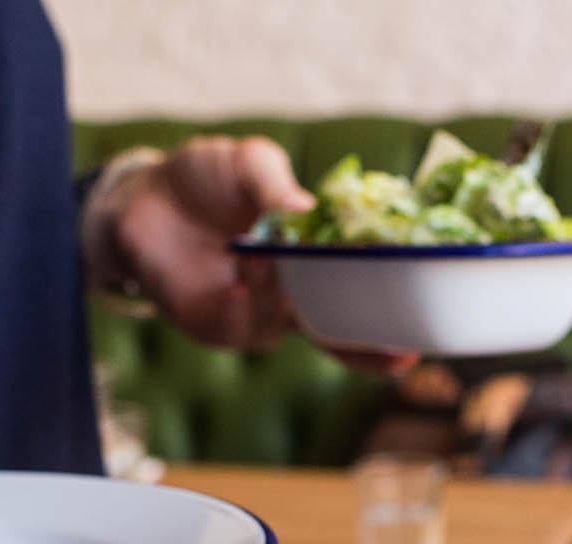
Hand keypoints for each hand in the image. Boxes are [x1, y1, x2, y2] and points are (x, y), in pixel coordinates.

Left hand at [97, 136, 412, 371]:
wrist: (143, 198)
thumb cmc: (207, 178)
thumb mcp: (249, 162)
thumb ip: (275, 181)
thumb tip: (306, 209)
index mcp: (315, 260)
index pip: (366, 289)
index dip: (397, 311)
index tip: (429, 325)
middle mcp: (292, 296)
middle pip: (344, 332)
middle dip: (373, 346)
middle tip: (404, 352)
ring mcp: (256, 315)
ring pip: (293, 325)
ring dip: (292, 300)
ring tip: (266, 262)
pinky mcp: (217, 325)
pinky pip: (243, 327)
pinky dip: (248, 307)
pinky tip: (241, 282)